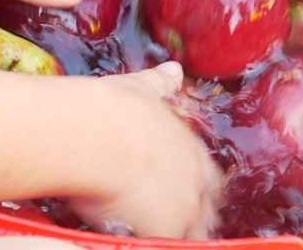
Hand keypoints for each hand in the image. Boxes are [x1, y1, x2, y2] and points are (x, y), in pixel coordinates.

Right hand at [68, 63, 223, 239]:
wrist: (93, 134)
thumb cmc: (112, 110)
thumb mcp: (142, 89)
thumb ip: (161, 83)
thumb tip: (173, 70)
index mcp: (190, 148)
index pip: (209, 177)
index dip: (198, 187)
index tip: (185, 191)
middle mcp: (195, 180)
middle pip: (207, 211)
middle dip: (194, 217)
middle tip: (171, 220)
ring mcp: (184, 208)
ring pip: (193, 234)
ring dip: (179, 234)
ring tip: (155, 232)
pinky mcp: (165, 231)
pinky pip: (166, 244)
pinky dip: (153, 242)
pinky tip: (137, 239)